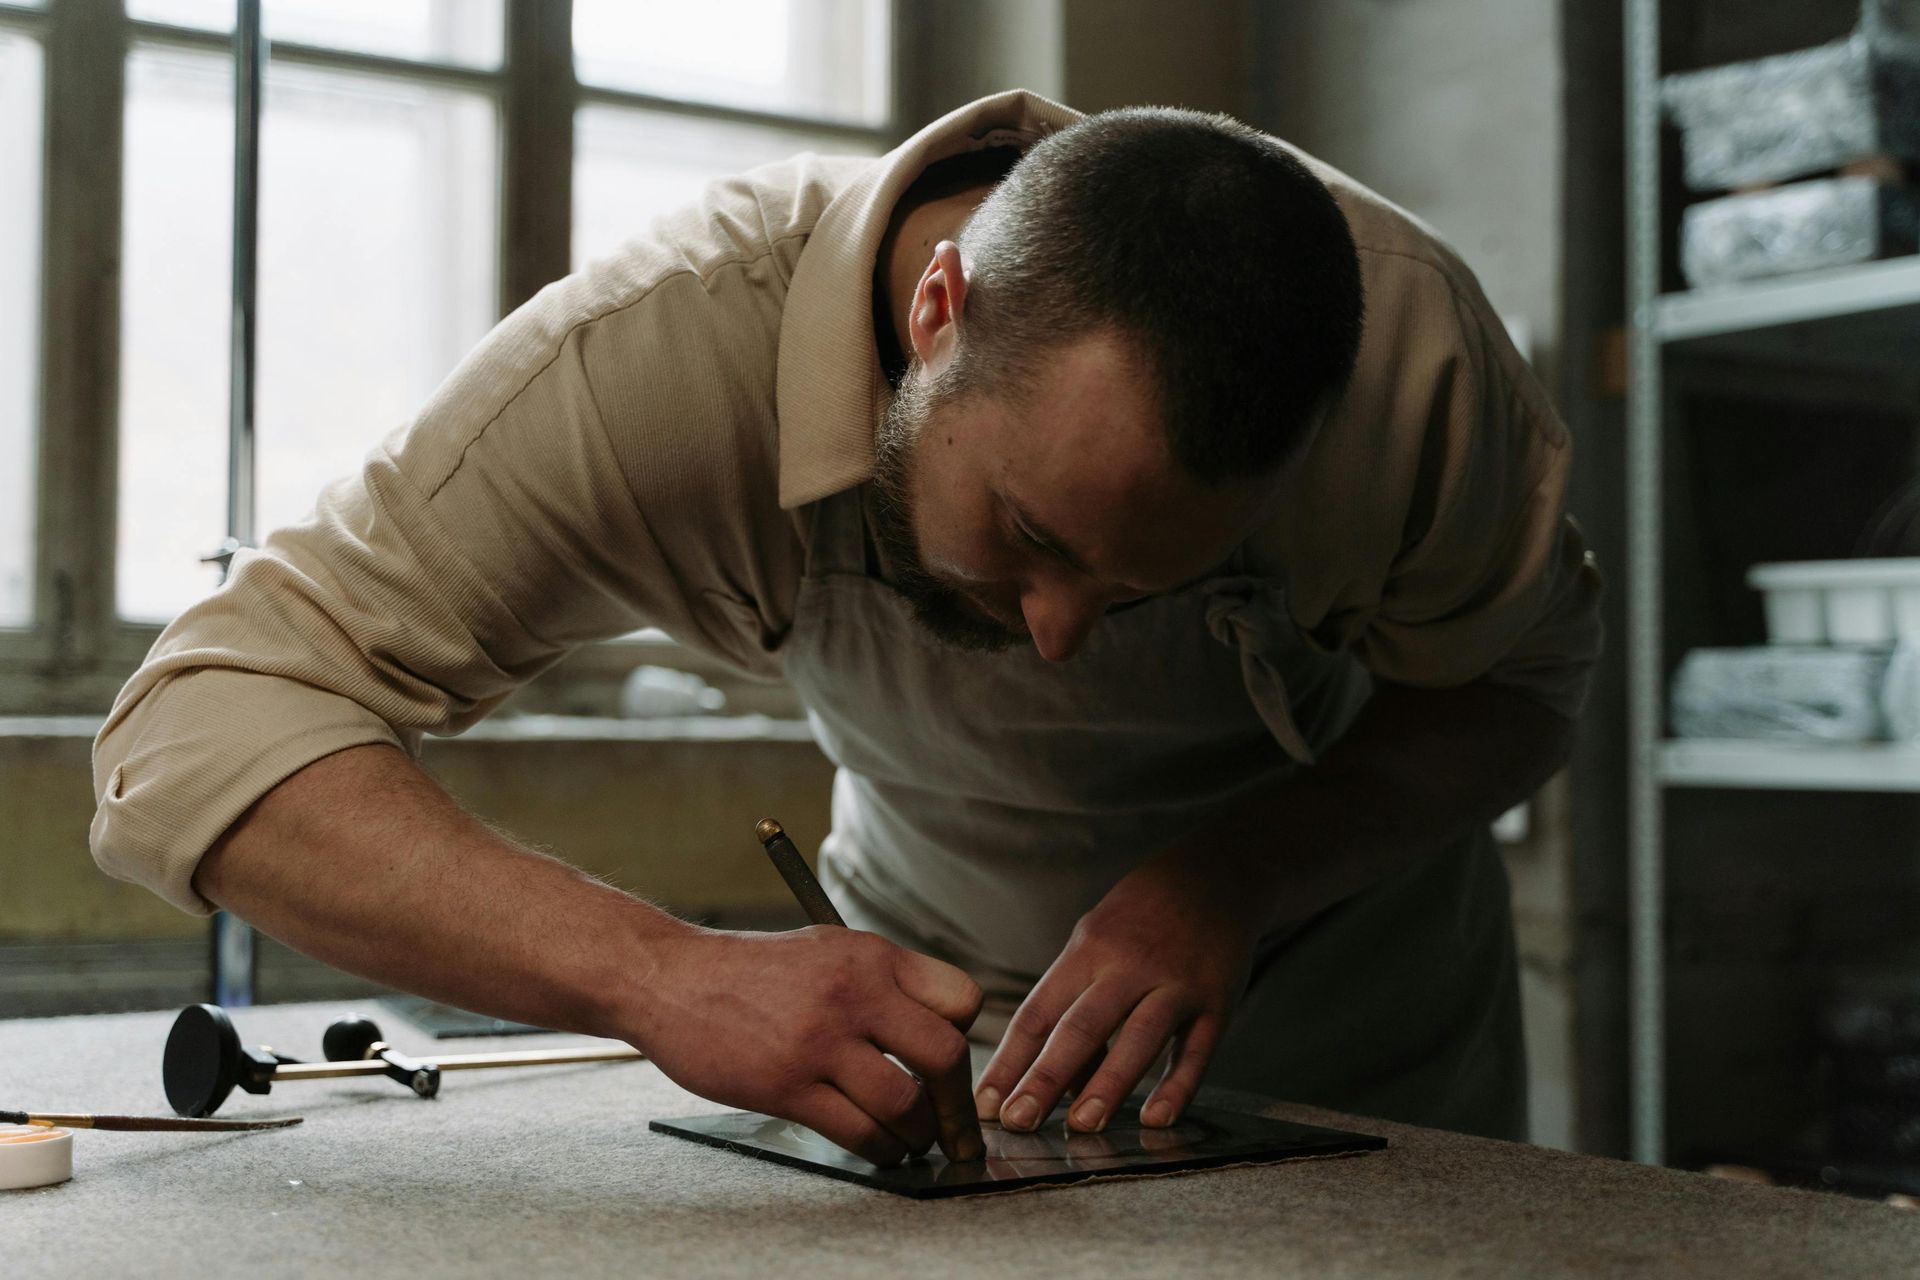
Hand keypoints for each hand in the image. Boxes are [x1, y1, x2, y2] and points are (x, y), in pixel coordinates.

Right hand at [631, 924, 984, 1166]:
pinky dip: (881, 1151)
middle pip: (946, 1056)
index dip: (965, 1038)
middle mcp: (854, 993)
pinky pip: (859, 1132)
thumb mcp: (827, 948)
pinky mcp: (787, 1085)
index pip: (961, 999)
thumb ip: (880, 979)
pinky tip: (879, 1149)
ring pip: (906, 1105)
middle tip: (954, 1127)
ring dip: (918, 1136)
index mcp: (870, 957)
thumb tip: (934, 1024)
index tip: (953, 1067)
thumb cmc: (750, 970)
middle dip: (957, 1104)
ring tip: (912, 1142)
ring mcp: (820, 1041)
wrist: (671, 977)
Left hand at [973, 854, 1260, 1133]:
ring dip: (1108, 1085)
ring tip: (1081, 1127)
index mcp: (1087, 952)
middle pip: (1081, 1026)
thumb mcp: (1096, 942)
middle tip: (1019, 1123)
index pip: (1038, 1012)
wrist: (1215, 874)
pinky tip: (1157, 1120)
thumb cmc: (1139, 918)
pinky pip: (1195, 1050)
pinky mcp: (1217, 1001)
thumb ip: (1076, 1006)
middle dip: (1046, 1078)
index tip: (986, 1104)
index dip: (1011, 1060)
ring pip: (1138, 1038)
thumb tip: (1052, 1079)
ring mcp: (1175, 984)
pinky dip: (1178, 1087)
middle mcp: (1128, 966)